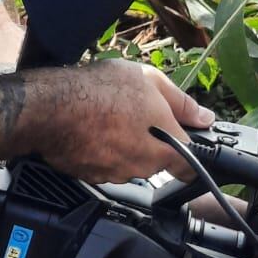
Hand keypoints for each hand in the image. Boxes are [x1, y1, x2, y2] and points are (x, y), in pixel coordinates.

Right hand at [41, 60, 214, 183]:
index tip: (181, 144)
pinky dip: (100, 151)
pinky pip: (102, 165)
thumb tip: (205, 117)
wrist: (52, 107)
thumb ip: (182, 103)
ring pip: (127, 162)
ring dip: (123, 145)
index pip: (190, 166)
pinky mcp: (90, 176)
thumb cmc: (100, 91)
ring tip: (107, 117)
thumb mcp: (150, 81)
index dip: (188, 155)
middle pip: (155, 159)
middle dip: (149, 140)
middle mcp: (143, 166)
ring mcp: (115, 174)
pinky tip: (90, 128)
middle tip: (133, 113)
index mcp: (165, 146)